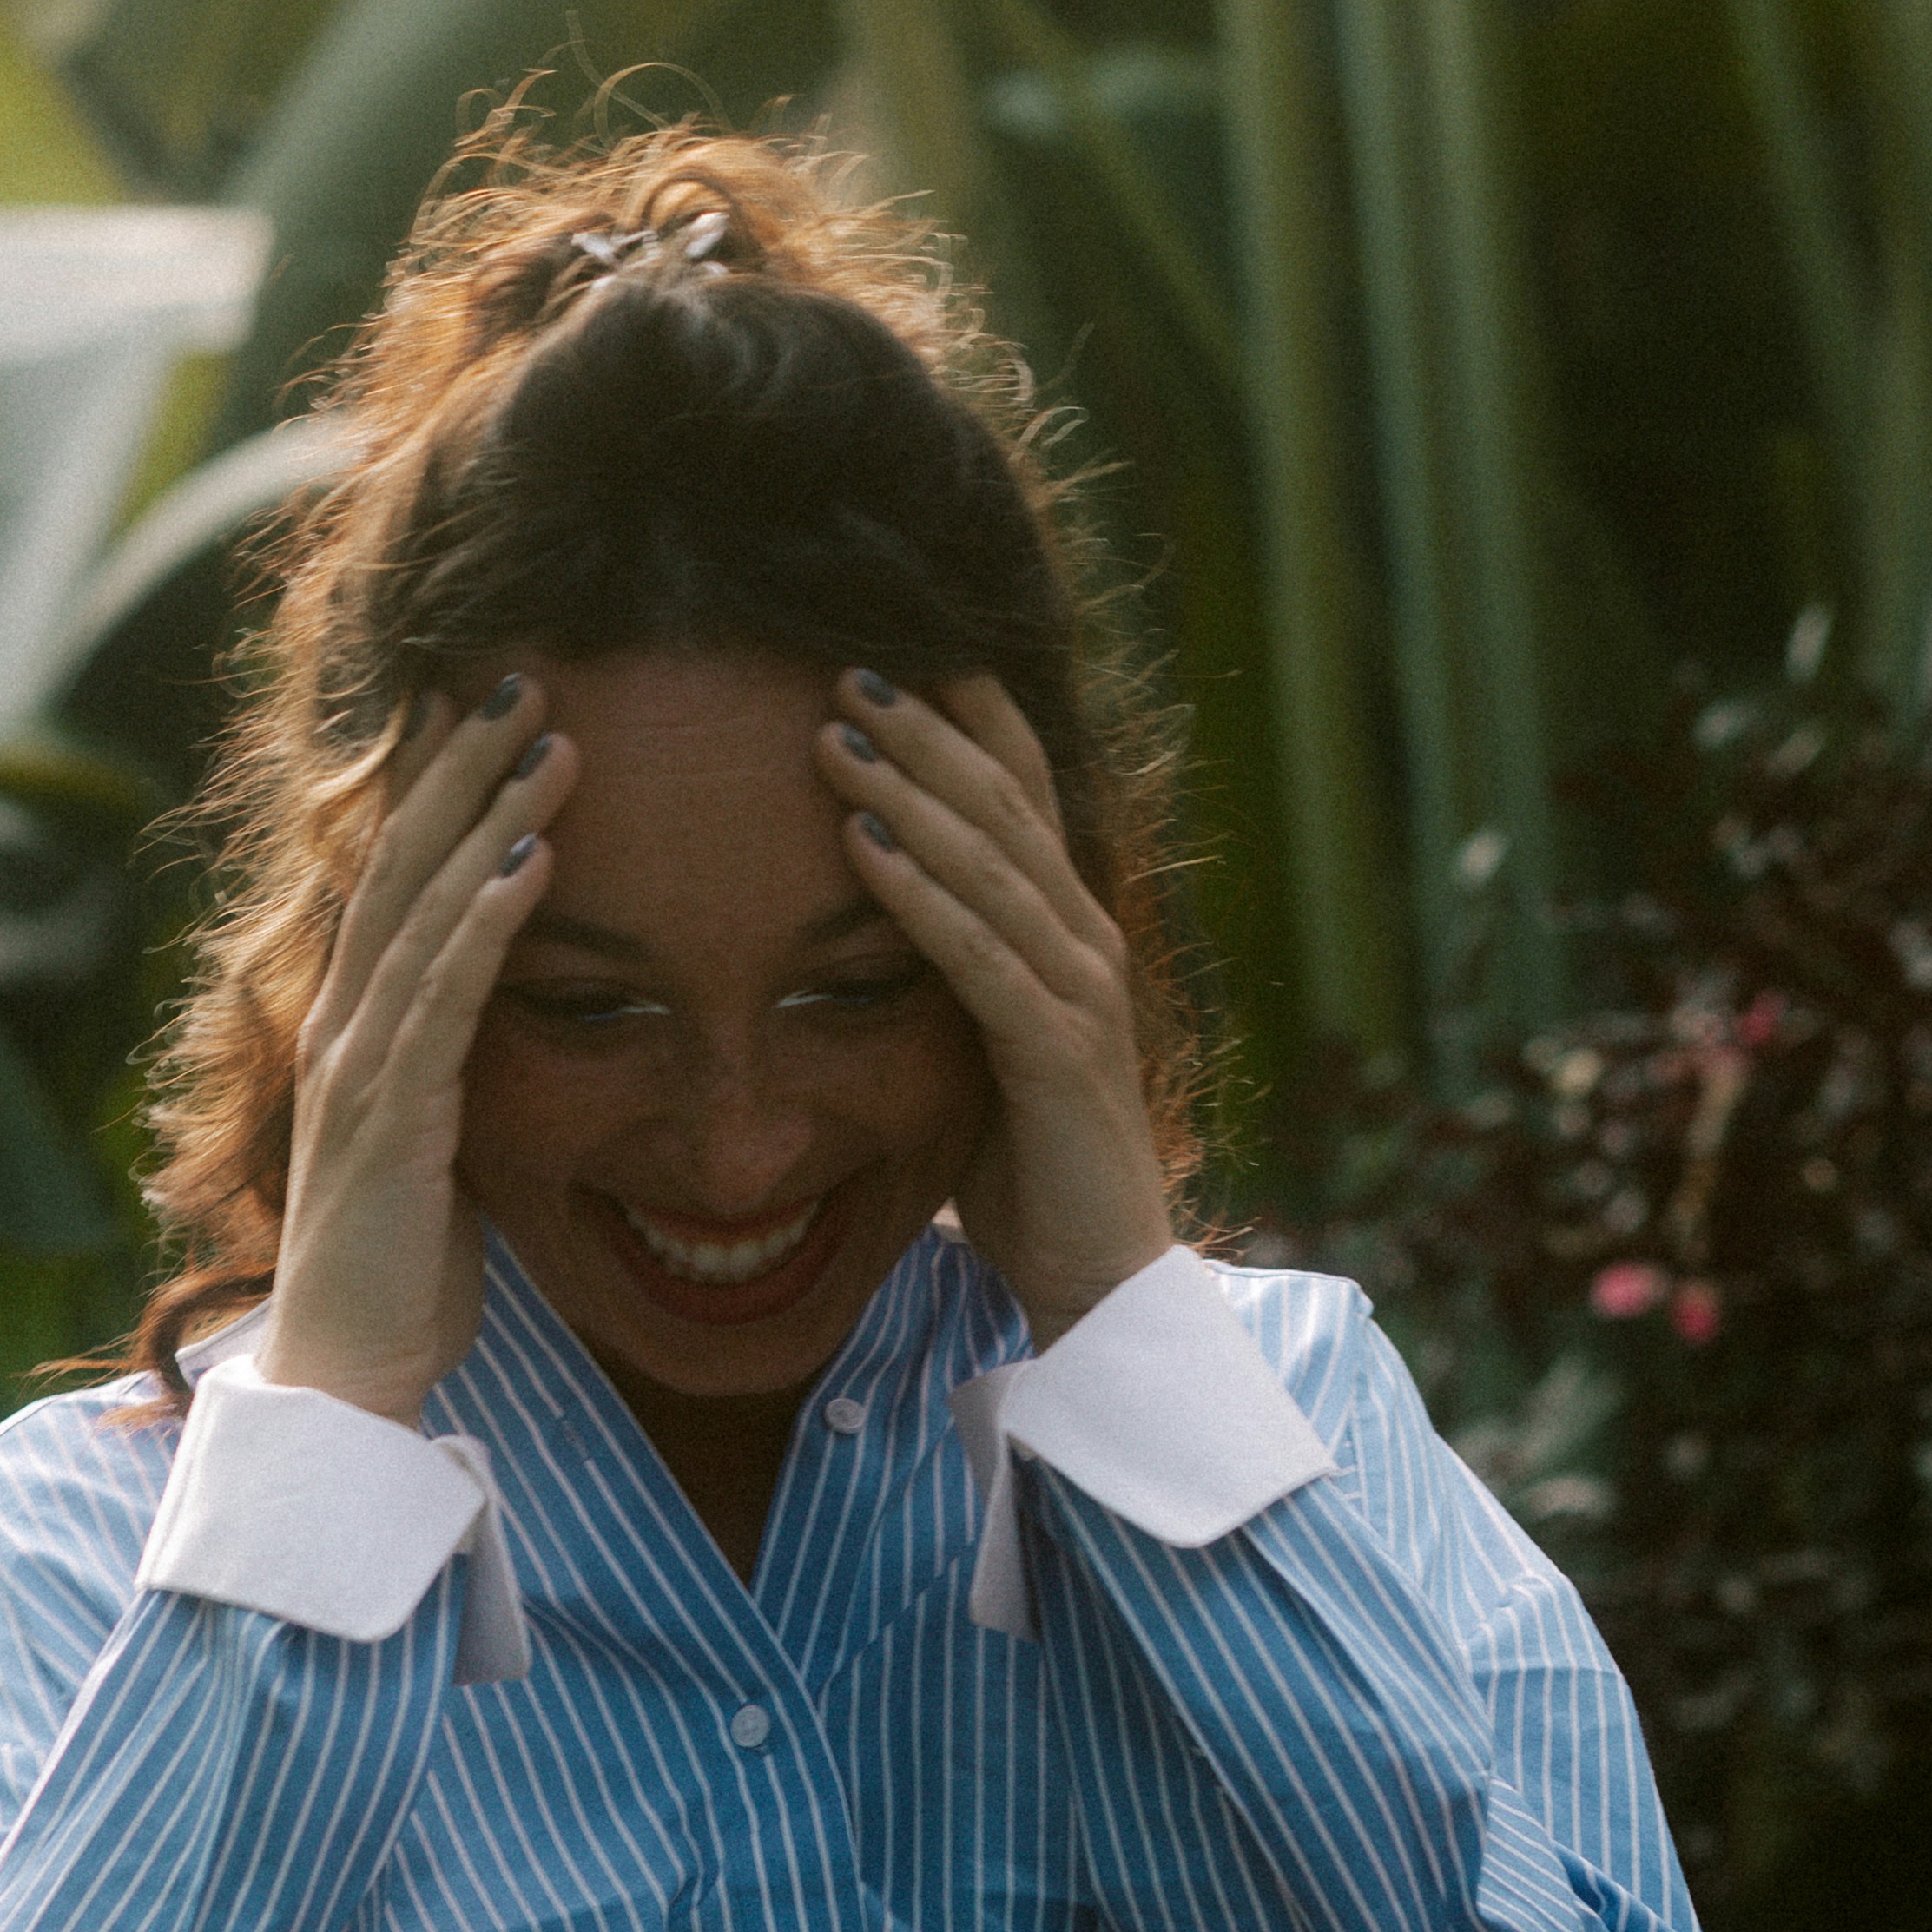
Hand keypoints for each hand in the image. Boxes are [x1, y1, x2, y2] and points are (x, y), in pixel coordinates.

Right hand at [261, 679, 573, 1420]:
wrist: (348, 1377)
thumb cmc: (402, 1273)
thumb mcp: (439, 1149)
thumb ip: (456, 1077)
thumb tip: (505, 1030)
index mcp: (359, 1030)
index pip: (398, 882)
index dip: (439, 791)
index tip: (491, 713)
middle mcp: (346, 1028)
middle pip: (404, 865)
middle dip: (463, 767)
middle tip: (524, 677)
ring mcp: (362, 1068)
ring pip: (425, 912)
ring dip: (488, 819)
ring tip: (550, 739)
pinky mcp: (394, 1120)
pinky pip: (444, 1002)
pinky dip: (485, 926)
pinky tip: (530, 864)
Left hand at [821, 664, 1175, 1338]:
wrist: (1099, 1281)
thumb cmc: (1031, 1172)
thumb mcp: (980, 1050)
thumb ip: (949, 980)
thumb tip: (869, 929)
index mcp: (1070, 936)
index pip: (1025, 799)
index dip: (970, 719)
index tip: (901, 651)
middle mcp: (1088, 945)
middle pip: (1005, 806)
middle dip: (924, 730)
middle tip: (841, 663)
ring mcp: (1081, 995)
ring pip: (992, 864)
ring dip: (908, 790)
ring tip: (832, 730)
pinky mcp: (1058, 1055)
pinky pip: (976, 955)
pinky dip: (916, 893)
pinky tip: (860, 842)